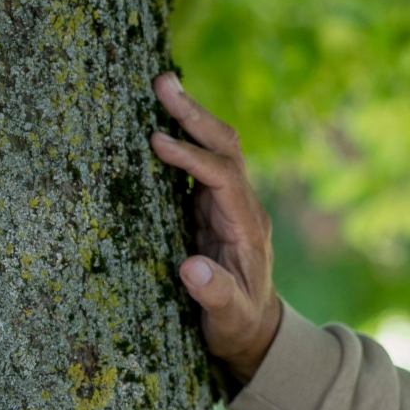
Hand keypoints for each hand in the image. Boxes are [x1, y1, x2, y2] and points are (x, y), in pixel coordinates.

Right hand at [148, 72, 281, 384]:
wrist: (254, 327)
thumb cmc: (238, 324)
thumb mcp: (228, 317)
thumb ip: (215, 295)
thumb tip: (191, 268)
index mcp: (248, 227)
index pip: (223, 179)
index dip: (191, 158)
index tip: (156, 141)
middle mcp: (241, 206)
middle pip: (225, 149)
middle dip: (195, 116)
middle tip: (161, 82)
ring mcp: (227, 203)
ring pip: (214, 149)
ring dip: (189, 117)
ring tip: (158, 84)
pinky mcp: (210, 206)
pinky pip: (198, 163)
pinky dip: (181, 136)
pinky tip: (155, 115)